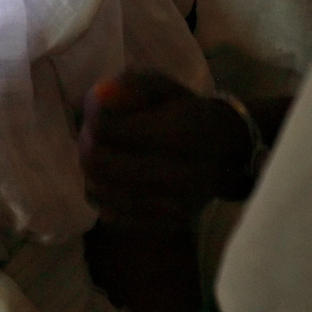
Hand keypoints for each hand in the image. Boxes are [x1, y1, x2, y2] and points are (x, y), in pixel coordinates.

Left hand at [80, 71, 259, 227]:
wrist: (223, 153)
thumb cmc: (183, 111)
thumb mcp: (160, 85)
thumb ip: (129, 86)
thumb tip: (100, 97)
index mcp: (182, 130)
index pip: (106, 127)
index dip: (94, 114)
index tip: (102, 107)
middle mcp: (182, 174)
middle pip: (97, 161)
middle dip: (88, 142)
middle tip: (97, 133)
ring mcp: (174, 206)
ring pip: (99, 190)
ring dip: (93, 170)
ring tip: (107, 154)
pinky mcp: (164, 227)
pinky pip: (110, 214)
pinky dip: (105, 195)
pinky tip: (116, 180)